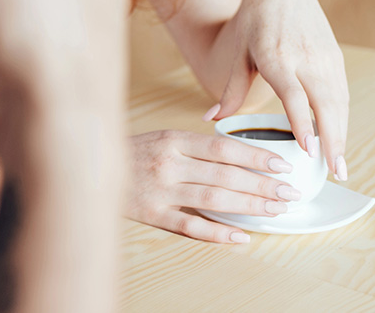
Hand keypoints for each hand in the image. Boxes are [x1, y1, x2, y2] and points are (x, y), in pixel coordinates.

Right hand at [126, 130, 300, 243]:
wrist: (86, 165)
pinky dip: (218, 233)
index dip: (256, 157)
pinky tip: (242, 236)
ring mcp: (160, 190)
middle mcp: (168, 163)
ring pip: (214, 200)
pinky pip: (190, 226)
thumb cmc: (131, 153)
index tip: (281, 165)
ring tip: (274, 210)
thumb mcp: (160, 138)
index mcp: (172, 140)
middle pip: (225, 175)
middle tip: (289, 192)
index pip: (223, 148)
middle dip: (262, 185)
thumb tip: (238, 156)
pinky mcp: (151, 214)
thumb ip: (194, 147)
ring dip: (249, 206)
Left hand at [207, 0, 348, 178]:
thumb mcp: (238, 55)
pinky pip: (341, 95)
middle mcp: (305, 59)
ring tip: (340, 165)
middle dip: (333, 140)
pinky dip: (342, 119)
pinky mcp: (335, 59)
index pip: (295, 96)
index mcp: (277, 58)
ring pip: (339, 102)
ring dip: (342, 134)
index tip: (310, 150)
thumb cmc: (255, 25)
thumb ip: (231, 91)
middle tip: (336, 172)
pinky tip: (339, 139)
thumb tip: (212, 119)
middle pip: (325, 104)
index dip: (303, 123)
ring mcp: (324, 59)